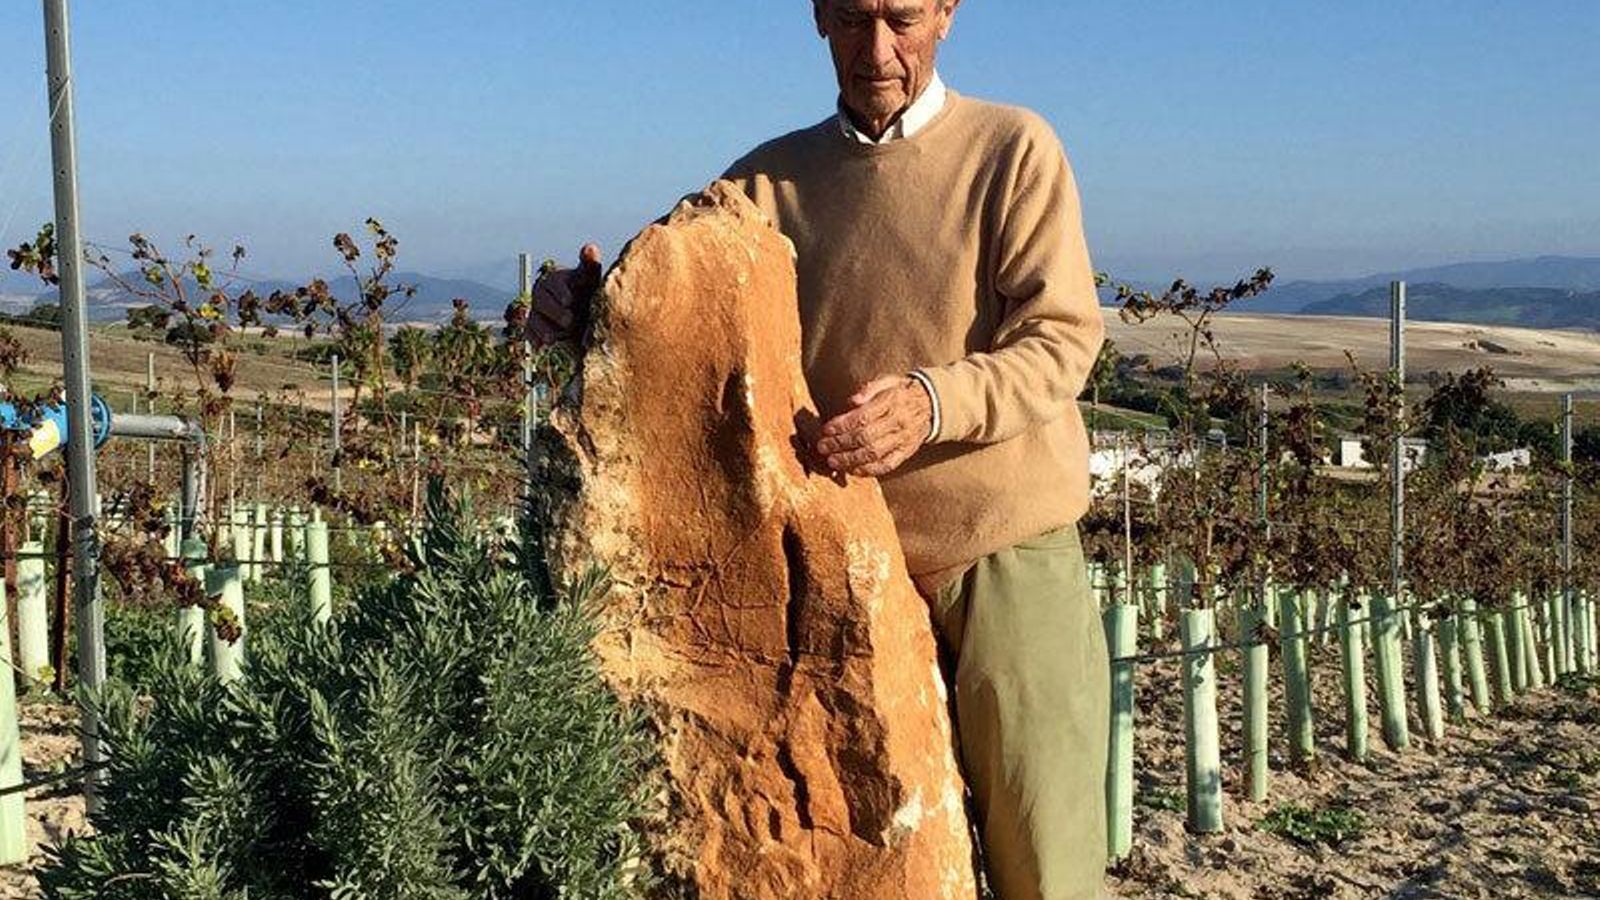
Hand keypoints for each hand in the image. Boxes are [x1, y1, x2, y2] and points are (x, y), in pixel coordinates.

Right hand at [528, 243, 603, 346]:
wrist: (586, 323)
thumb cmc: (589, 296)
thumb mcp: (592, 282)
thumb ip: (590, 265)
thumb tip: (590, 246)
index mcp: (556, 280)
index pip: (554, 282)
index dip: (561, 291)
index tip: (570, 300)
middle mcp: (543, 294)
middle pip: (542, 301)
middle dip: (555, 312)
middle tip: (569, 321)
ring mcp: (537, 311)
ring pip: (535, 318)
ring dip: (544, 328)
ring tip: (554, 338)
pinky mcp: (534, 328)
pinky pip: (530, 333)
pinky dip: (535, 339)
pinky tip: (541, 346)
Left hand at [814, 375, 932, 477]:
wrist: (931, 405)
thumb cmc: (901, 393)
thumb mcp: (888, 382)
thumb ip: (869, 389)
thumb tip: (852, 401)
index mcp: (892, 402)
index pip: (863, 417)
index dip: (842, 425)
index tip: (826, 430)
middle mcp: (898, 423)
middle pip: (865, 437)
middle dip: (840, 444)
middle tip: (823, 447)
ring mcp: (903, 440)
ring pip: (874, 454)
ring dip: (850, 460)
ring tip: (832, 461)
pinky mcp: (906, 453)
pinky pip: (886, 465)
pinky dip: (868, 470)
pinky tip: (852, 470)